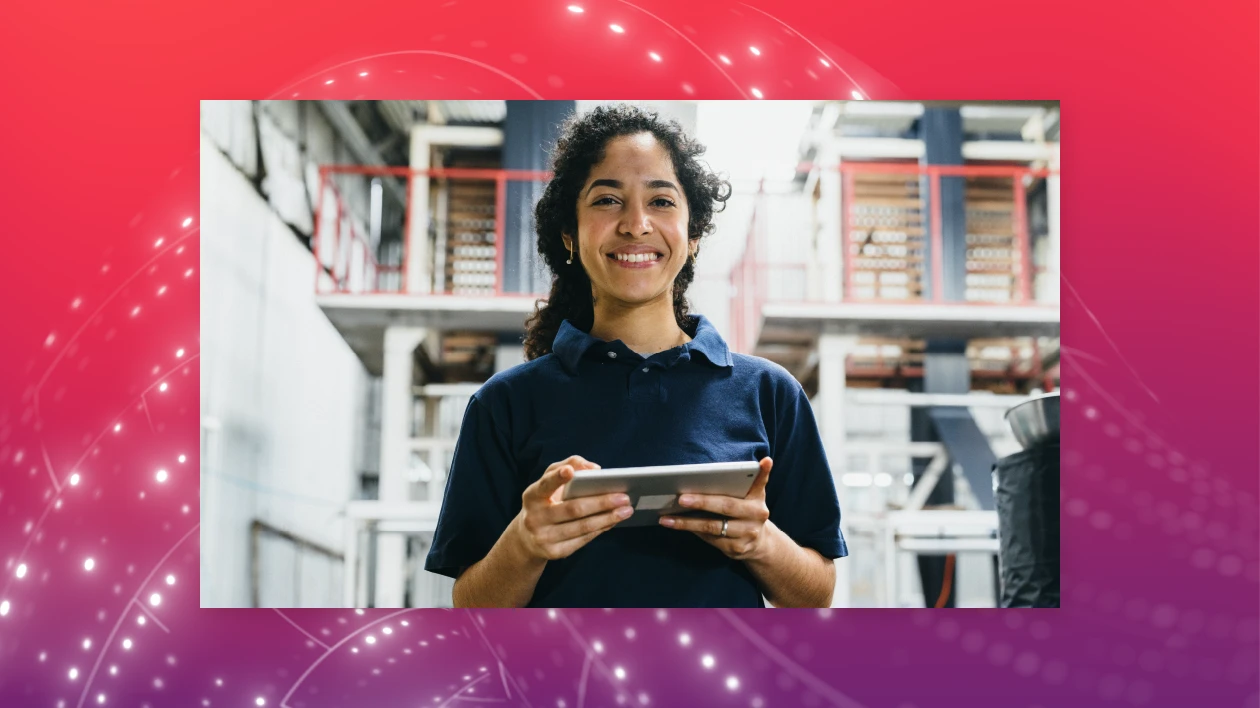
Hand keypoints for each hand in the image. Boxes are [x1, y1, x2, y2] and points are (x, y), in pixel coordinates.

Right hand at [512, 455, 633, 560]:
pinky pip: (582, 540)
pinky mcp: (554, 552)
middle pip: (573, 509)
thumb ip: (568, 465)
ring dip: (607, 518)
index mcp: (532, 496)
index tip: (570, 471)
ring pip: (582, 527)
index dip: (557, 479)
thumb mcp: (549, 482)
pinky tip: (613, 521)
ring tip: (626, 510)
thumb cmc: (545, 502)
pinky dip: (600, 529)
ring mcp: (543, 537)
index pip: (545, 485)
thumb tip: (594, 469)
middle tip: (624, 497)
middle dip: (601, 502)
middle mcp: (534, 518)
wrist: (528, 538)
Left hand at [659, 457, 773, 560]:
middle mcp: (756, 516)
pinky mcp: (736, 549)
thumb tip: (735, 466)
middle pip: (726, 507)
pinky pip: (710, 539)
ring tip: (666, 519)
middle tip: (681, 498)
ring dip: (687, 523)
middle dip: (702, 502)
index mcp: (758, 499)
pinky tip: (677, 526)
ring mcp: (747, 534)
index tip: (765, 460)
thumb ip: (748, 480)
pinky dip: (692, 531)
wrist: (760, 543)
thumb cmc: (747, 512)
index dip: (763, 472)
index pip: (760, 482)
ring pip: (713, 527)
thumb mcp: (752, 496)